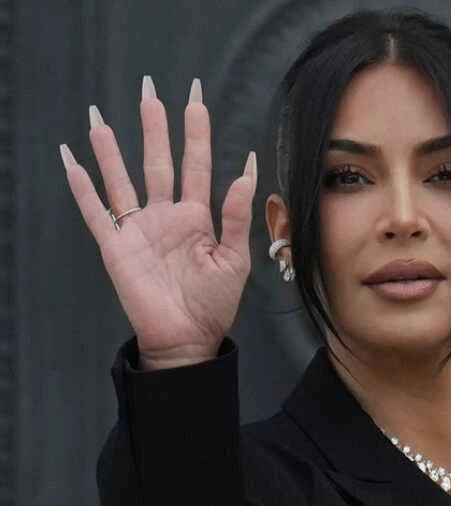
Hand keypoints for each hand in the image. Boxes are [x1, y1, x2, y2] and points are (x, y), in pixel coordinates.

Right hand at [60, 76, 256, 369]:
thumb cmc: (214, 304)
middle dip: (154, 126)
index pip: (196, 164)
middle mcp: (165, 215)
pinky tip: (71, 159)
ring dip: (110, 149)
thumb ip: (236, 214)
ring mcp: (138, 228)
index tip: (195, 98)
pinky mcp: (116, 247)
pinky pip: (96, 211)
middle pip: (157, 161)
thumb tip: (247, 168)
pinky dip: (82, 186)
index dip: (196, 132)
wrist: (188, 339)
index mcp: (197, 216)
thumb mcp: (235, 258)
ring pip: (122, 178)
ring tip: (100, 116)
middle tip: (150, 89)